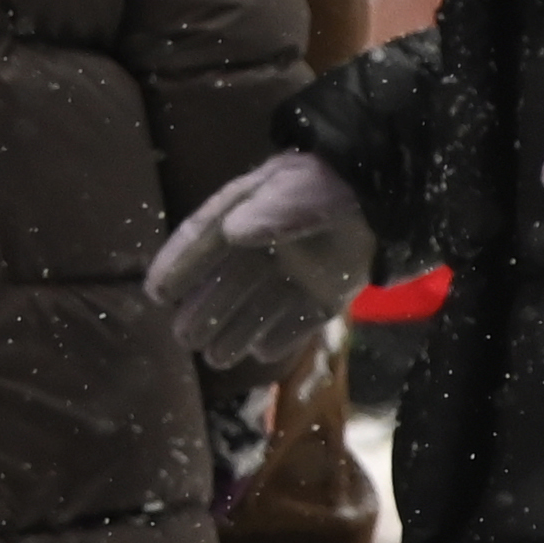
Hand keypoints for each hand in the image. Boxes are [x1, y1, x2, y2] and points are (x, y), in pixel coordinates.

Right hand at [147, 151, 375, 371]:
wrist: (387, 196)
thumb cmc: (335, 184)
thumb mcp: (302, 190)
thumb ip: (272, 212)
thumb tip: (233, 233)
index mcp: (250, 211)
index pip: (205, 239)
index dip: (180, 266)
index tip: (156, 292)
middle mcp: (268, 245)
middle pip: (229, 283)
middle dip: (205, 311)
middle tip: (184, 339)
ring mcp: (299, 271)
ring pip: (260, 306)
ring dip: (237, 331)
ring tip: (216, 357)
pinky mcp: (329, 292)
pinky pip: (300, 319)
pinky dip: (283, 336)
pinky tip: (261, 353)